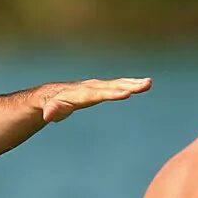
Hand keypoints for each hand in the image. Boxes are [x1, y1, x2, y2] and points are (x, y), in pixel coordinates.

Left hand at [37, 77, 151, 122]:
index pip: (98, 94)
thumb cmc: (51, 104)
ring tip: (149, 83)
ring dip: (133, 83)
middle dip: (128, 85)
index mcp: (80, 94)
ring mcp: (97, 86)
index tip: (126, 93)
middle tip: (145, 84)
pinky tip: (143, 84)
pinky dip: (130, 83)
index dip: (111, 93)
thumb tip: (48, 115)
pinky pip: (118, 85)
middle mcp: (91, 87)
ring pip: (117, 84)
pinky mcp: (102, 88)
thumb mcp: (50, 108)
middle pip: (112, 86)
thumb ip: (51, 110)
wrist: (53, 94)